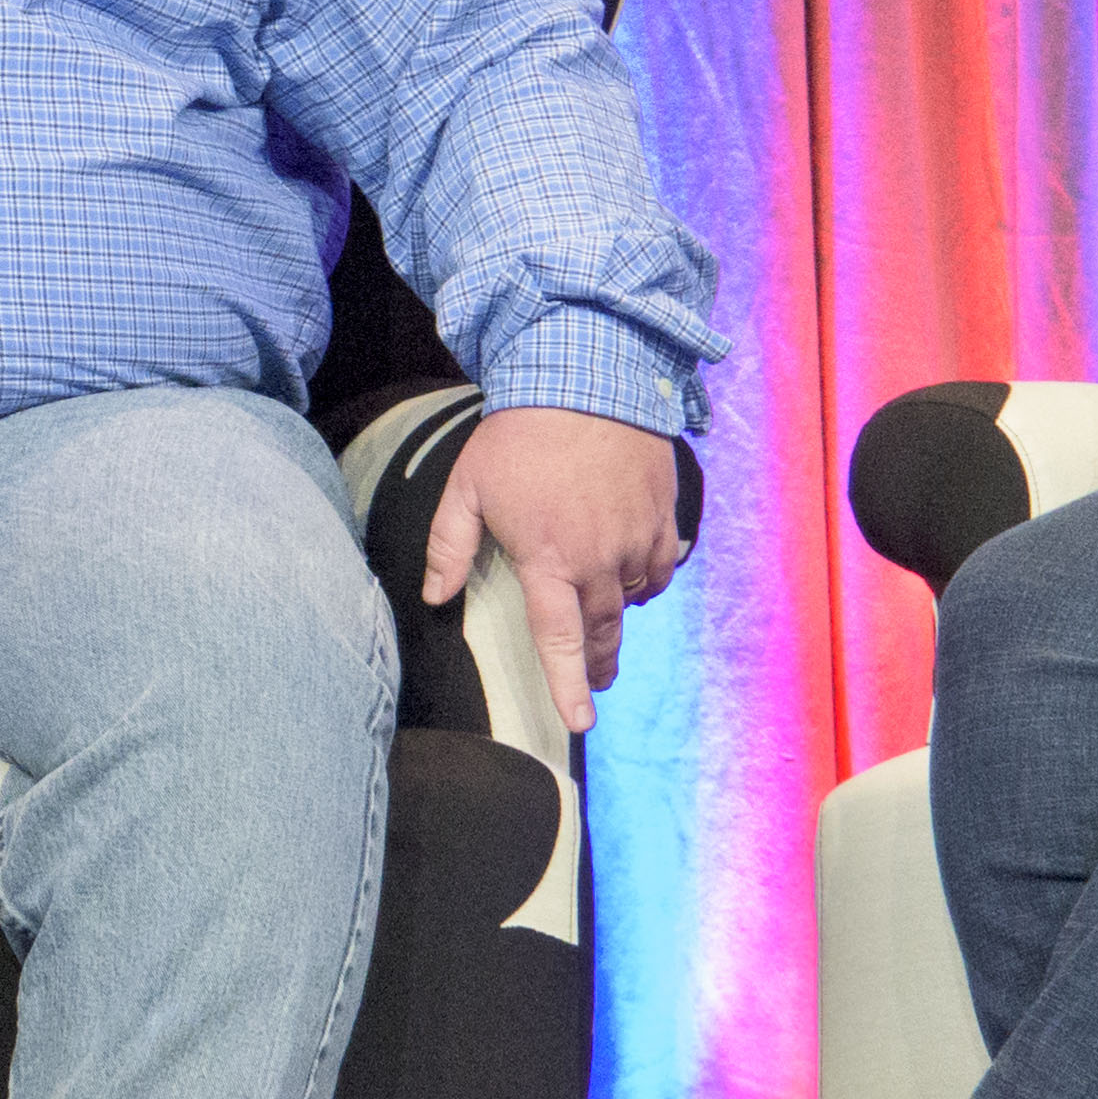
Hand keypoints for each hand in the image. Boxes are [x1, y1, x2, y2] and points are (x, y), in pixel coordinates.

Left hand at [416, 401, 690, 734]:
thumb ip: (449, 546)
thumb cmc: (521, 434)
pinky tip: (632, 570)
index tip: (581, 721)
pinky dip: (648, 578)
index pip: (560, 640)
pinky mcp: (664, 517)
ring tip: (602, 607)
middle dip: (597, 662)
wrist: (590, 378)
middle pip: (602, 631)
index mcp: (549, 561)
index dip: (570, 686)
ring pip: (633, 599)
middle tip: (594, 679)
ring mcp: (637, 539)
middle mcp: (599, 560)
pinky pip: (663, 568)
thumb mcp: (468, 487)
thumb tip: (433, 595)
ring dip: (617, 610)